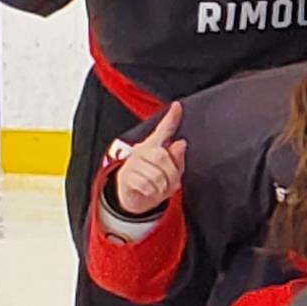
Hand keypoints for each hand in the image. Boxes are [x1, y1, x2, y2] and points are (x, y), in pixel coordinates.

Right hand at [102, 100, 184, 215]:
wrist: (134, 199)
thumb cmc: (155, 183)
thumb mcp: (171, 172)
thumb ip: (177, 158)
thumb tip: (181, 143)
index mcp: (155, 146)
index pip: (164, 130)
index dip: (172, 118)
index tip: (178, 106)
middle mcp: (142, 150)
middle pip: (162, 157)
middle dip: (171, 174)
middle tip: (169, 181)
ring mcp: (132, 162)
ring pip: (155, 174)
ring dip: (162, 186)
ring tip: (159, 187)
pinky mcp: (125, 176)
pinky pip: (146, 185)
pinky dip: (152, 192)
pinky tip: (149, 191)